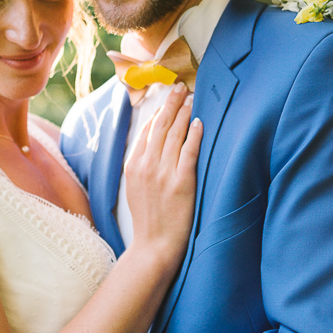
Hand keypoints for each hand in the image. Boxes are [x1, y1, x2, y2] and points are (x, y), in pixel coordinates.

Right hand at [125, 83, 202, 261]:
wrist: (153, 246)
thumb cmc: (148, 219)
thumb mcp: (134, 188)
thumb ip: (140, 165)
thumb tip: (150, 144)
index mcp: (133, 165)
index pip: (146, 130)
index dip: (158, 111)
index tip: (167, 98)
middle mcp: (146, 166)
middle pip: (160, 126)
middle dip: (171, 103)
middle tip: (180, 86)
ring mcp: (163, 173)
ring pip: (174, 134)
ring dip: (183, 113)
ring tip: (191, 98)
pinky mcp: (180, 182)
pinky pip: (188, 151)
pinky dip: (193, 134)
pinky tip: (198, 122)